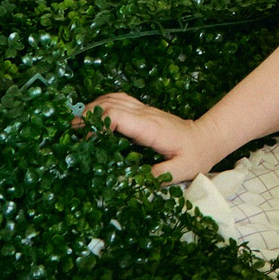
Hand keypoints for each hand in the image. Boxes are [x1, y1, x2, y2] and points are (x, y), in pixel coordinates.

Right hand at [78, 93, 215, 183]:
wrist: (207, 137)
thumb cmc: (195, 155)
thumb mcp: (180, 170)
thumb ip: (156, 176)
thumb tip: (127, 181)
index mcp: (150, 127)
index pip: (118, 115)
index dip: (97, 123)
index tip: (85, 138)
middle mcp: (145, 114)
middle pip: (111, 104)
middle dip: (88, 115)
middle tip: (71, 131)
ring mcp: (144, 110)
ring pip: (113, 98)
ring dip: (93, 107)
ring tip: (76, 123)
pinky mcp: (143, 111)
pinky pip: (120, 100)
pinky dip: (103, 104)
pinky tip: (94, 115)